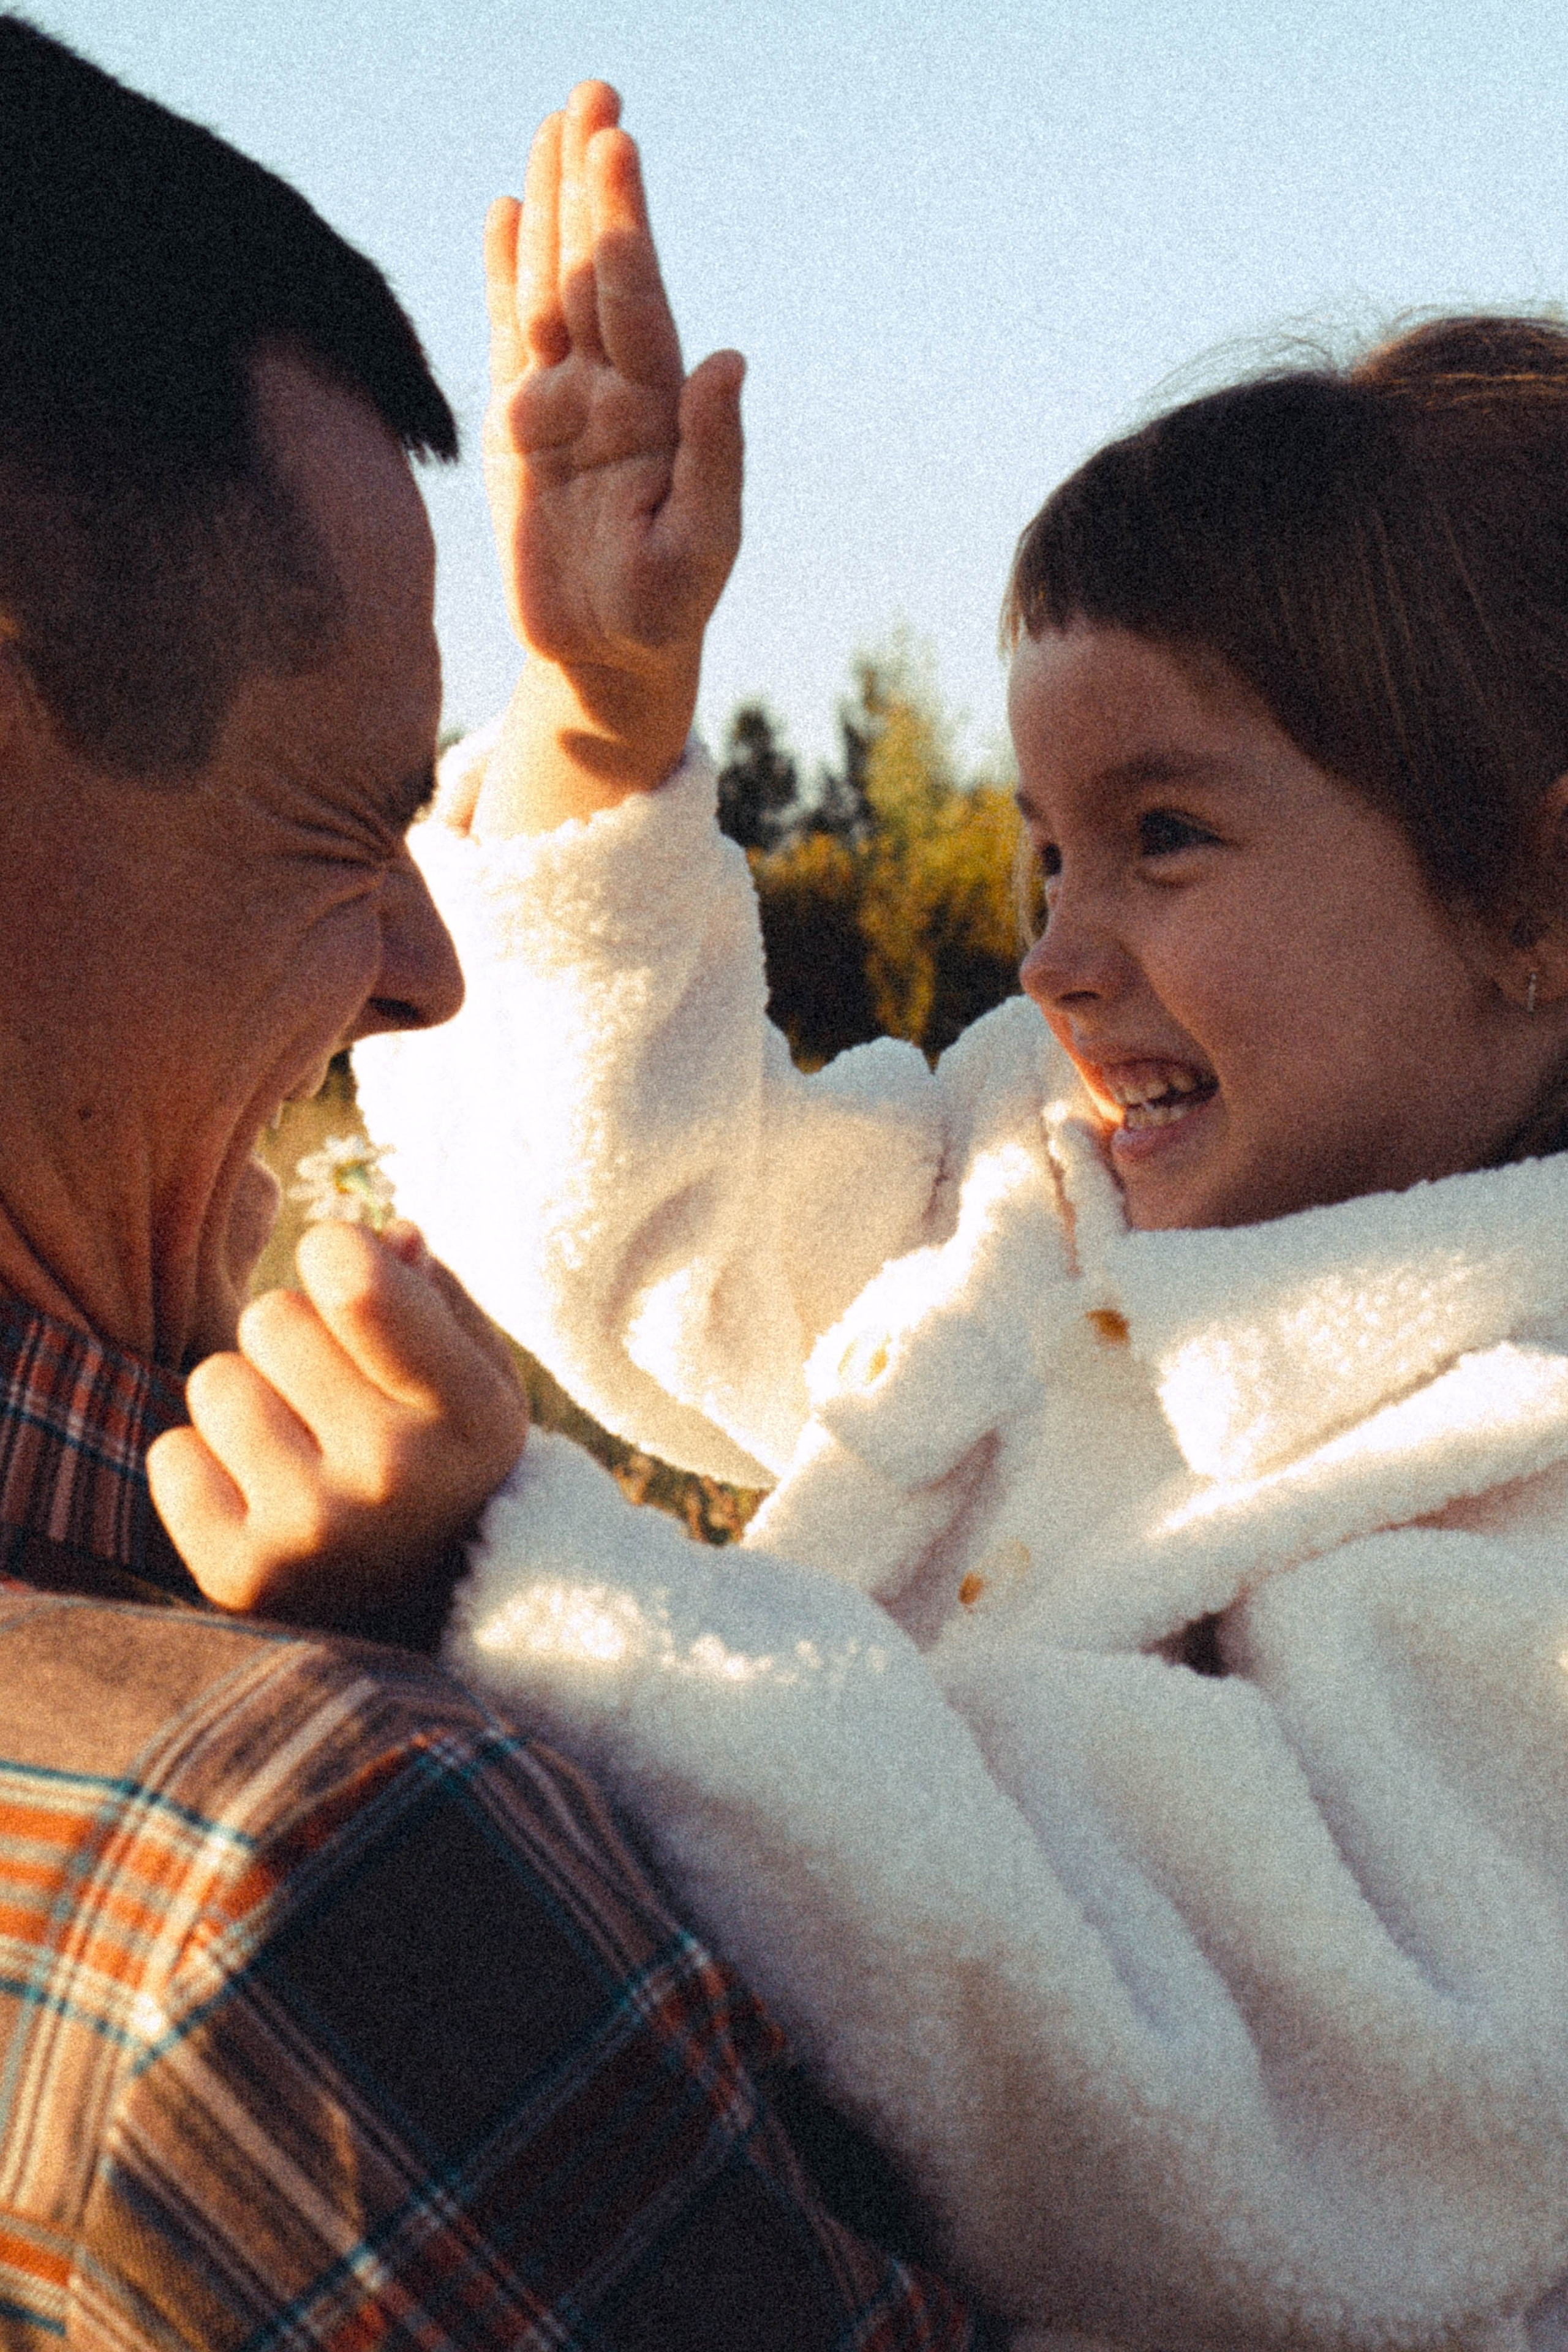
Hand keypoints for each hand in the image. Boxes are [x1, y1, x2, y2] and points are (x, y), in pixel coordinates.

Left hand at [147, 1220, 528, 1635]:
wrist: (426, 1607)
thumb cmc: (441, 1455)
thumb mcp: (470, 1372)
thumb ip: (431, 1292)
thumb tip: (385, 1234)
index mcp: (470, 1411)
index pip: (352, 1279)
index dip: (337, 1256)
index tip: (351, 1287)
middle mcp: (396, 1474)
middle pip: (272, 1317)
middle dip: (290, 1339)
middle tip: (328, 1394)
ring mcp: (314, 1531)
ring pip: (215, 1381)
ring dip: (245, 1400)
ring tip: (295, 1446)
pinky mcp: (240, 1577)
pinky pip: (170, 1455)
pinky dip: (201, 1465)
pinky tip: (256, 1494)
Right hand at [474, 82, 743, 833]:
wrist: (608, 655)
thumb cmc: (665, 609)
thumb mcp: (702, 545)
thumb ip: (716, 455)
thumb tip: (730, 359)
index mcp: (657, 410)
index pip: (637, 299)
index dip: (625, 223)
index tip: (616, 146)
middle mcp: (610, 390)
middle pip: (594, 270)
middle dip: (592, 185)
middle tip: (594, 92)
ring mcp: (560, 403)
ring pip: (549, 286)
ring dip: (550, 207)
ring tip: (550, 125)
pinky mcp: (514, 427)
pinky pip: (505, 334)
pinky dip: (502, 273)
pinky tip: (503, 210)